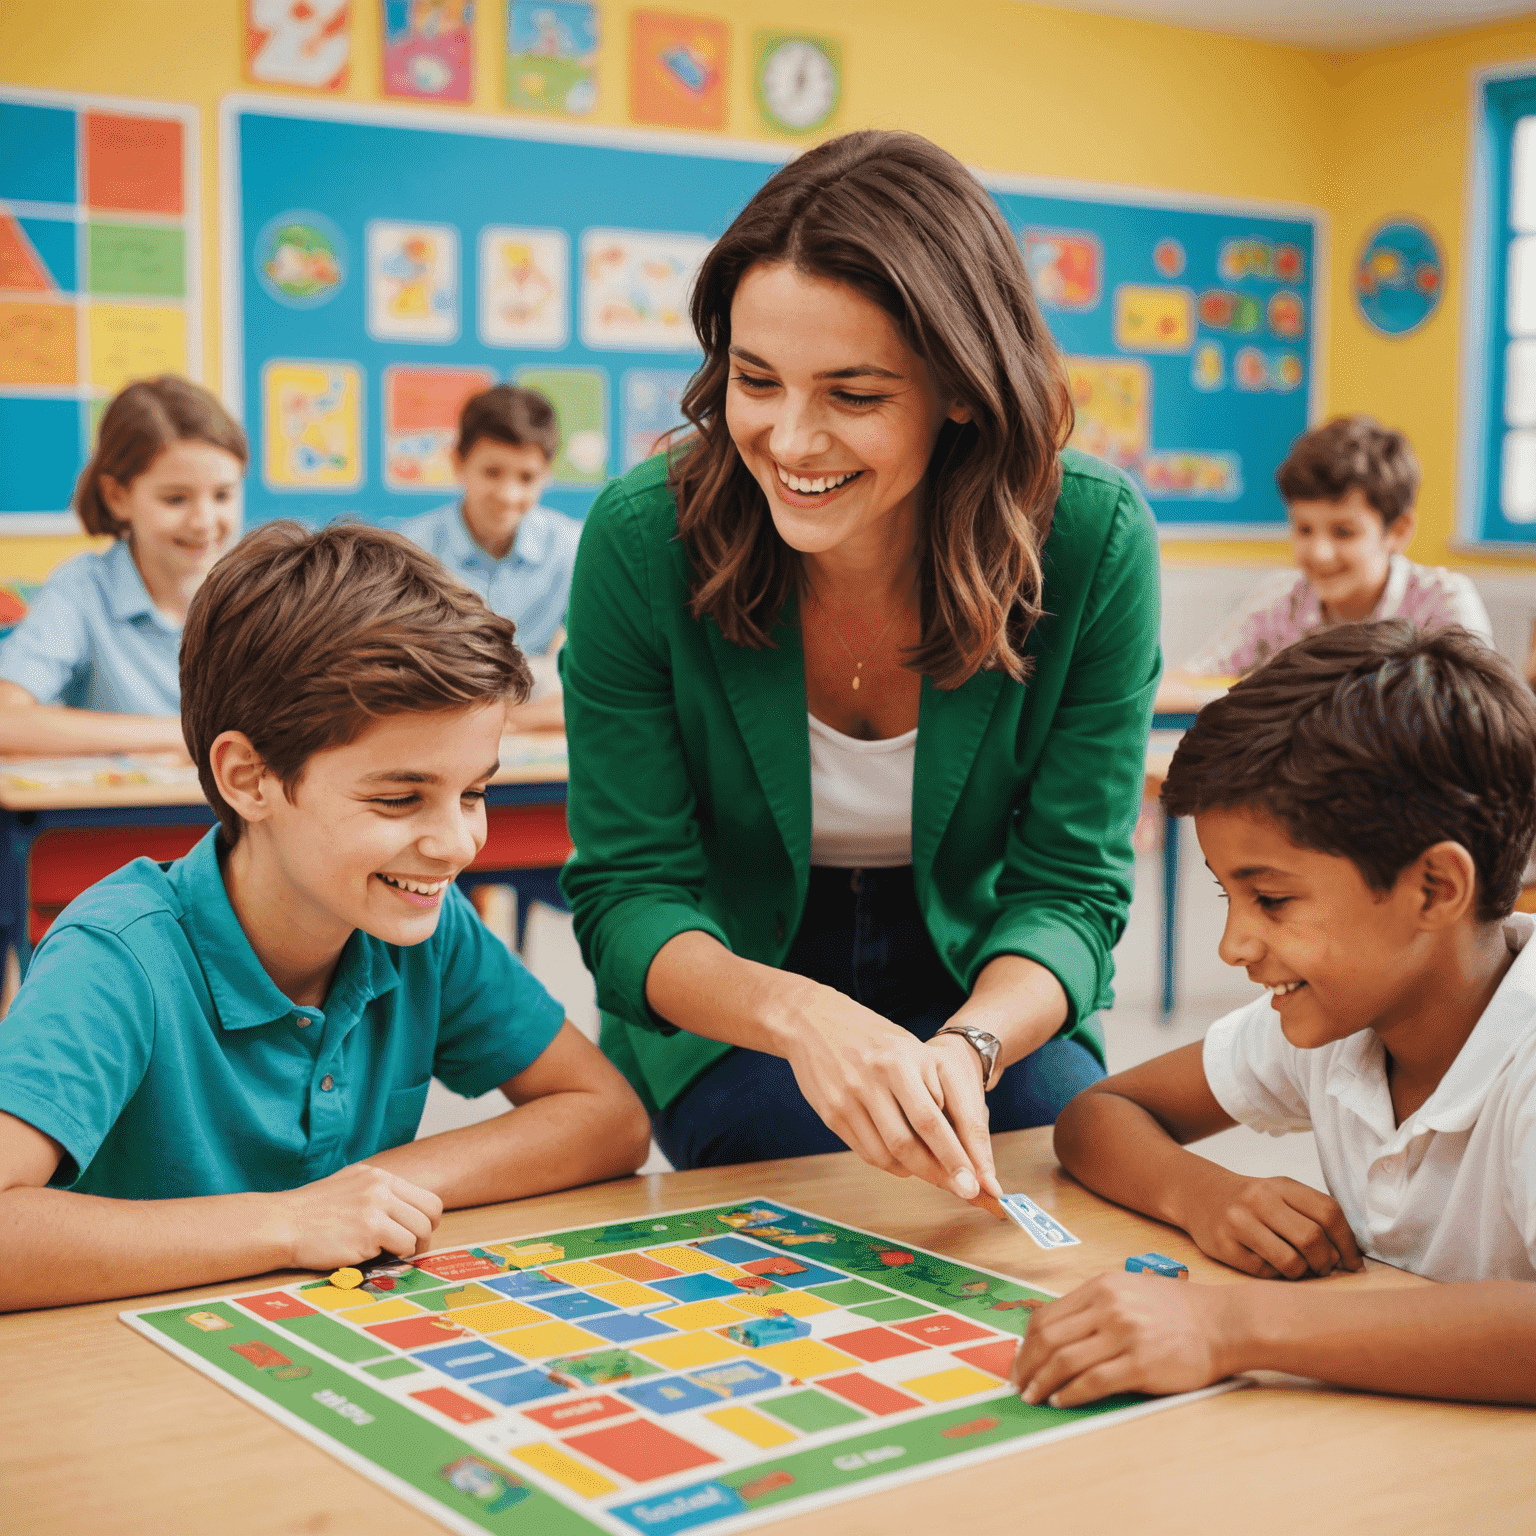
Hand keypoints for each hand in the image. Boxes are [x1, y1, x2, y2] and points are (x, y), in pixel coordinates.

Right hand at [265, 1162, 443, 1270]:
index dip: (427, 1220)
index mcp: (378, 1176)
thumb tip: (402, 1215)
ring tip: (394, 1255)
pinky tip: (378, 1258)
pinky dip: (397, 1256)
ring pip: (420, 1230)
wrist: (281, 1224)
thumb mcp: (348, 1187)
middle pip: (430, 1212)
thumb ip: (375, 1195)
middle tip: (412, 1250)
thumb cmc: (310, 1214)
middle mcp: (381, 1187)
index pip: (426, 1196)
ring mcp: (376, 1207)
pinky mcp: (370, 1230)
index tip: (417, 1234)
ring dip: (412, 1249)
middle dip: (426, 1235)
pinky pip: (404, 1246)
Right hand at [780, 986, 1001, 1203]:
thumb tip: (958, 1142)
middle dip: (940, 1174)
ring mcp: (848, 1099)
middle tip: (963, 1191)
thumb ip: (934, 1089)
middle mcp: (872, 1081)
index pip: (931, 1121)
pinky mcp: (831, 1113)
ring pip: (886, 1155)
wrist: (813, 1021)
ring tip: (935, 1173)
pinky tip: (904, 1162)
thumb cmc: (873, 1037)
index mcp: (899, 1061)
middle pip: (909, 1144)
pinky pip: (866, 1152)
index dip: (954, 1156)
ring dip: (915, 1172)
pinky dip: (890, 1164)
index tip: (975, 1182)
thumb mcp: (911, 1049)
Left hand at [1008, 1271, 1239, 1407]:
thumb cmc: (1175, 1310)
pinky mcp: (1141, 1363)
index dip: (1026, 1343)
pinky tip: (1061, 1400)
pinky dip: (1071, 1393)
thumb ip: (1093, 1308)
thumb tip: (1055, 1338)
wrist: (1222, 1323)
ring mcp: (1124, 1334)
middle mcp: (1108, 1306)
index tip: (1019, 1361)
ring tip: (1034, 1396)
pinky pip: (1093, 1381)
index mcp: (1101, 1287)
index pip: (1047, 1315)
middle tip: (1019, 1383)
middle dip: (1027, 1364)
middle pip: (1049, 1338)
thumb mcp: (1128, 1292)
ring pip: (1065, 1360)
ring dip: (1043, 1382)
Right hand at [1180, 1170, 1362, 1278]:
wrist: (1197, 1193)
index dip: (1348, 1243)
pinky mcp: (1223, 1246)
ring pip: (1290, 1262)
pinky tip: (1266, 1262)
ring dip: (1301, 1272)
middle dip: (1326, 1262)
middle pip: (1312, 1239)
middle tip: (1323, 1268)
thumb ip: (1312, 1216)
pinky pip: (1264, 1273)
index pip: (1328, 1212)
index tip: (1352, 1262)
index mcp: (1281, 1185)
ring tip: (1296, 1267)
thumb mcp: (1281, 1194)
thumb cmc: (1251, 1201)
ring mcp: (1239, 1223)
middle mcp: (1259, 1200)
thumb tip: (1346, 1258)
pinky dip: (1273, 1274)